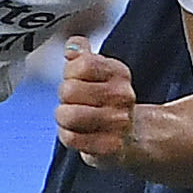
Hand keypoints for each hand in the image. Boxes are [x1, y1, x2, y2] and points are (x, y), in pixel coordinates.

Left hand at [53, 38, 141, 168]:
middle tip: (74, 102)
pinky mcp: (110, 146)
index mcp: (119, 73)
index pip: (82, 63)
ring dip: (63, 117)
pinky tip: (78, 133)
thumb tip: (72, 46)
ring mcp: (118, 122)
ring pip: (68, 115)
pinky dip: (67, 135)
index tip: (76, 79)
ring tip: (73, 117)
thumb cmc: (105, 101)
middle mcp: (123, 96)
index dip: (69, 72)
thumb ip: (81, 55)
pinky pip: (70, 138)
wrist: (129, 136)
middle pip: (69, 90)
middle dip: (64, 97)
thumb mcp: (97, 72)